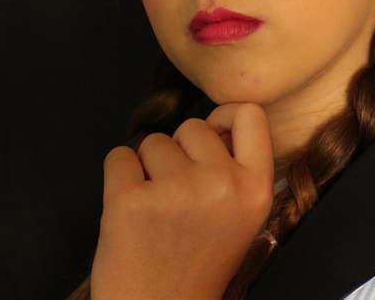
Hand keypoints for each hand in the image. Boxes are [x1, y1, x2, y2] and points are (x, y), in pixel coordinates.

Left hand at [90, 103, 273, 299]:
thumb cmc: (200, 260)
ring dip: (149, 166)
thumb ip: (235, 167)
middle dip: (180, 150)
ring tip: (155, 206)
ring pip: (153, 141)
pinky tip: (130, 207)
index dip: (226, 116)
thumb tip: (212, 124)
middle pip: (193, 126)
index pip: (250, 114)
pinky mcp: (130, 202)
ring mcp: (176, 191)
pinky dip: (119, 175)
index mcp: (255, 188)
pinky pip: (119, 156)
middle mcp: (222, 184)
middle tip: (178, 192)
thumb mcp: (241, 215)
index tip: (213, 134)